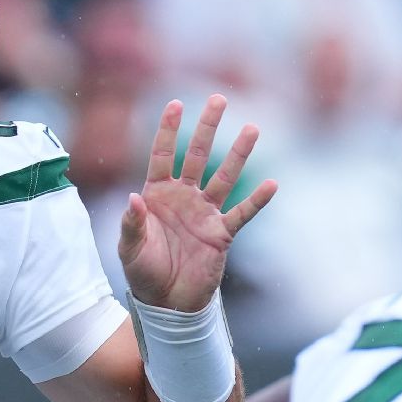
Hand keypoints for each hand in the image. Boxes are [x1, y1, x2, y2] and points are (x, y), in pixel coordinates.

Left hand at [118, 95, 277, 311]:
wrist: (166, 302)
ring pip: (224, 177)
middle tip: (219, 99)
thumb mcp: (129, 247)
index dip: (169, 130)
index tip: (176, 103)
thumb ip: (131, 223)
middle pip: (196, 155)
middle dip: (207, 128)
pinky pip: (242, 213)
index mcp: (156, 194)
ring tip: (252, 128)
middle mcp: (182, 197)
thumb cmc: (142, 271)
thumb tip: (133, 199)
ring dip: (238, 154)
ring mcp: (204, 213)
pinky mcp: (221, 234)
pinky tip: (272, 184)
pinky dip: (257, 201)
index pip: (162, 154)